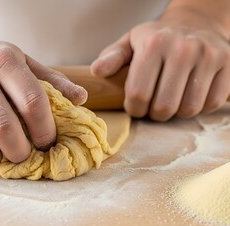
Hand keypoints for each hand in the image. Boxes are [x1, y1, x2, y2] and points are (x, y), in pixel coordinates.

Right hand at [0, 29, 86, 165]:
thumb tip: (81, 99)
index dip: (45, 129)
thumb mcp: (24, 62)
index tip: (48, 141)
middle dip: (21, 151)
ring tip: (3, 155)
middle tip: (26, 154)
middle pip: (4, 128)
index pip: (32, 102)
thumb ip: (54, 81)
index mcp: (3, 60)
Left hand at [91, 6, 229, 120]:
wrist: (196, 22)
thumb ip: (112, 58)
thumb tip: (97, 72)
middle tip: (152, 107)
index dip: (134, 109)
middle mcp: (183, 48)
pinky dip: (197, 107)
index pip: (139, 95)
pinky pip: (211, 104)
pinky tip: (188, 96)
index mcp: (153, 44)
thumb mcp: (130, 43)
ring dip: (175, 113)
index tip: (135, 106)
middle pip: (164, 106)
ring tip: (169, 101)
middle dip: (154, 114)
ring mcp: (209, 56)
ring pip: (189, 109)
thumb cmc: (156, 39)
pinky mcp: (228, 65)